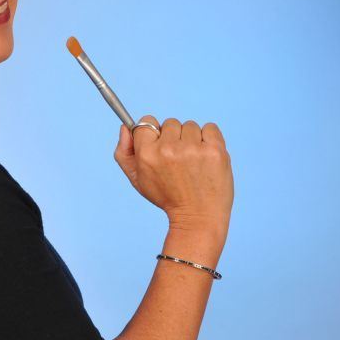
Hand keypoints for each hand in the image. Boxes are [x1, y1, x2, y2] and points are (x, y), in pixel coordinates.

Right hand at [114, 116, 233, 239]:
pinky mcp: (215, 150)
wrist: (198, 217)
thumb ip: (124, 152)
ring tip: (194, 162)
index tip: (161, 145)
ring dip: (193, 139)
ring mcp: (193, 148)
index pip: (147, 122)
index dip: (154, 133)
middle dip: (174, 138)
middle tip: (179, 161)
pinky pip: (210, 127)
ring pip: (190, 126)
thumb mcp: (137, 179)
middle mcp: (169, 149)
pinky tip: (206, 157)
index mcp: (147, 154)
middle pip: (170, 123)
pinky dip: (210, 138)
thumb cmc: (167, 197)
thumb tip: (125, 127)